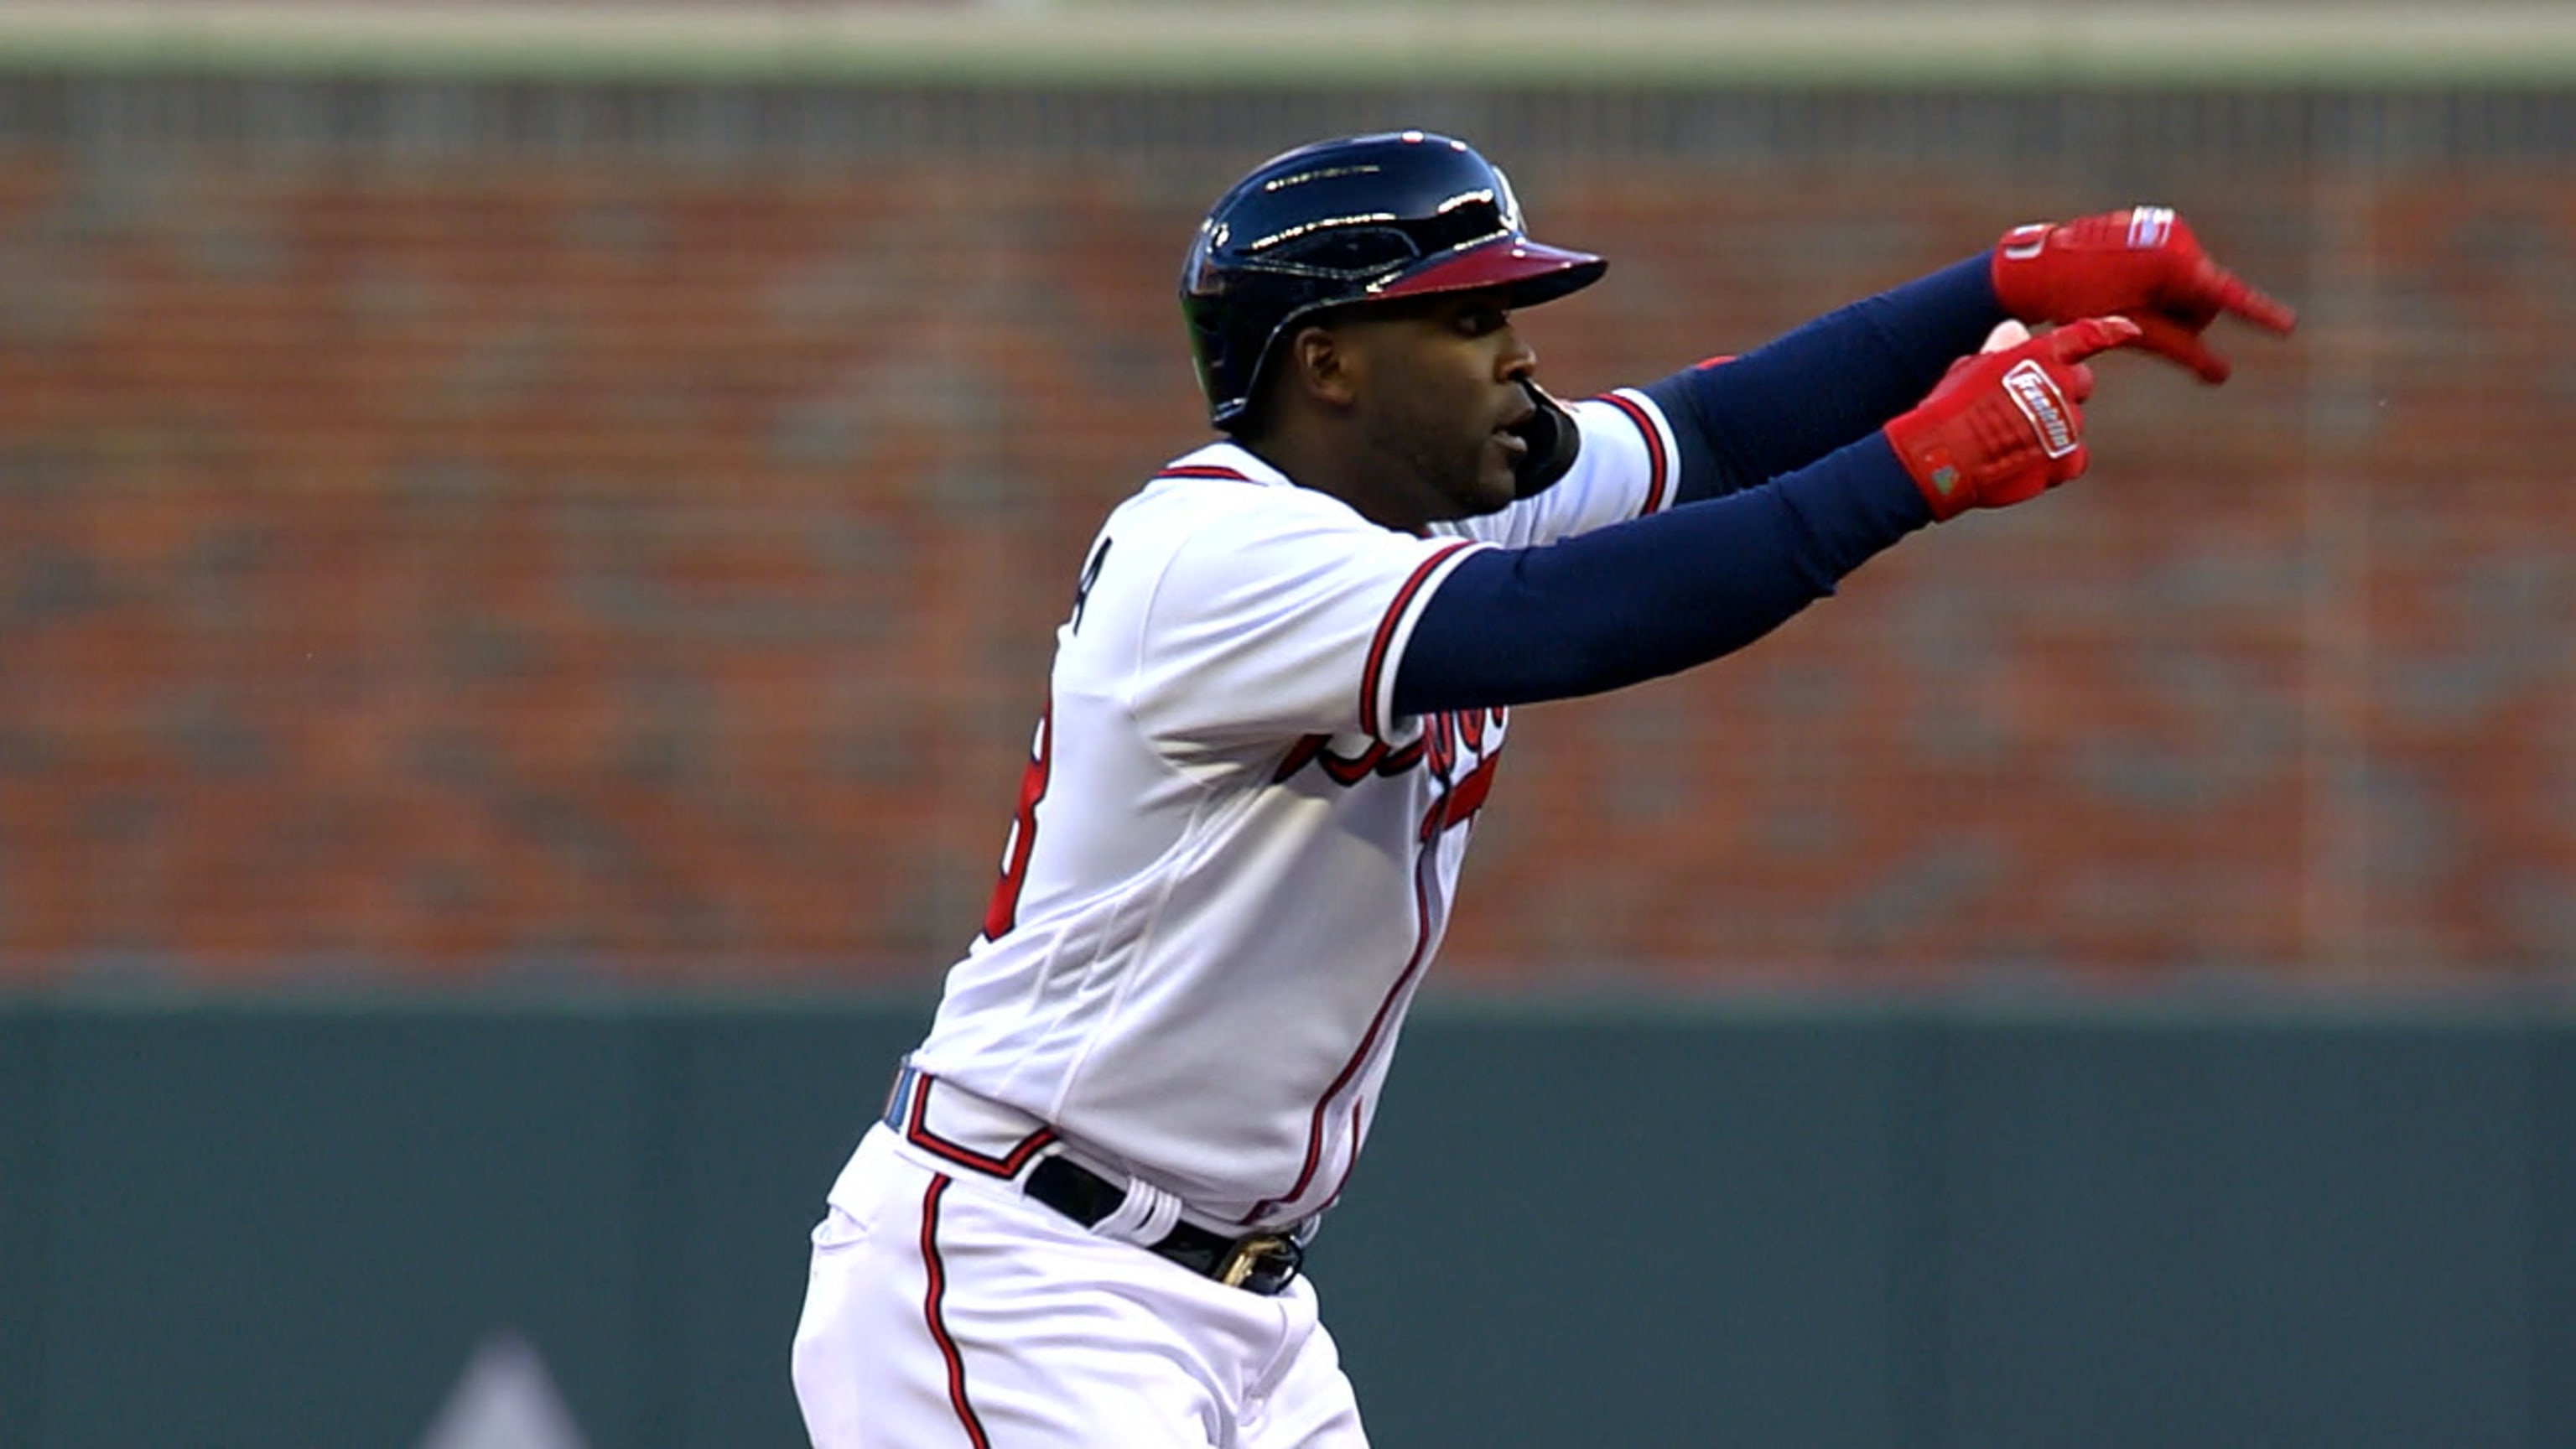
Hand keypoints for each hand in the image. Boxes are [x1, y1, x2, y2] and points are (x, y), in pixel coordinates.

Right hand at [1884, 316, 2141, 520]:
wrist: (1942, 458)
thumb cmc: (1950, 410)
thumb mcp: (1972, 368)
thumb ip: (2004, 351)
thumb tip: (2017, 331)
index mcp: (2040, 356)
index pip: (2088, 336)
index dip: (2112, 330)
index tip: (2130, 330)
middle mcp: (2061, 386)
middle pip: (2080, 383)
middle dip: (2061, 391)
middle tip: (2025, 407)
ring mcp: (2067, 425)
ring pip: (2072, 424)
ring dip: (2049, 430)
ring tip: (2008, 443)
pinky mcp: (2066, 462)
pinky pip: (2073, 459)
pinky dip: (2054, 462)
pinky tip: (2021, 464)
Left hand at [1990, 208, 2294, 383]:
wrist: (2037, 266)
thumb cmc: (2079, 301)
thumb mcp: (2133, 331)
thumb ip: (2182, 352)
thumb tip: (2221, 375)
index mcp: (2174, 264)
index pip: (2225, 297)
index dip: (2258, 315)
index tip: (2288, 327)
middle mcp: (2178, 239)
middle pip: (2204, 298)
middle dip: (2182, 316)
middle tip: (2137, 319)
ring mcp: (2167, 229)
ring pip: (2190, 285)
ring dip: (2169, 300)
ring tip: (2124, 299)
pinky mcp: (2156, 226)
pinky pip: (2174, 267)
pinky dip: (2159, 283)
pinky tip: (2123, 283)